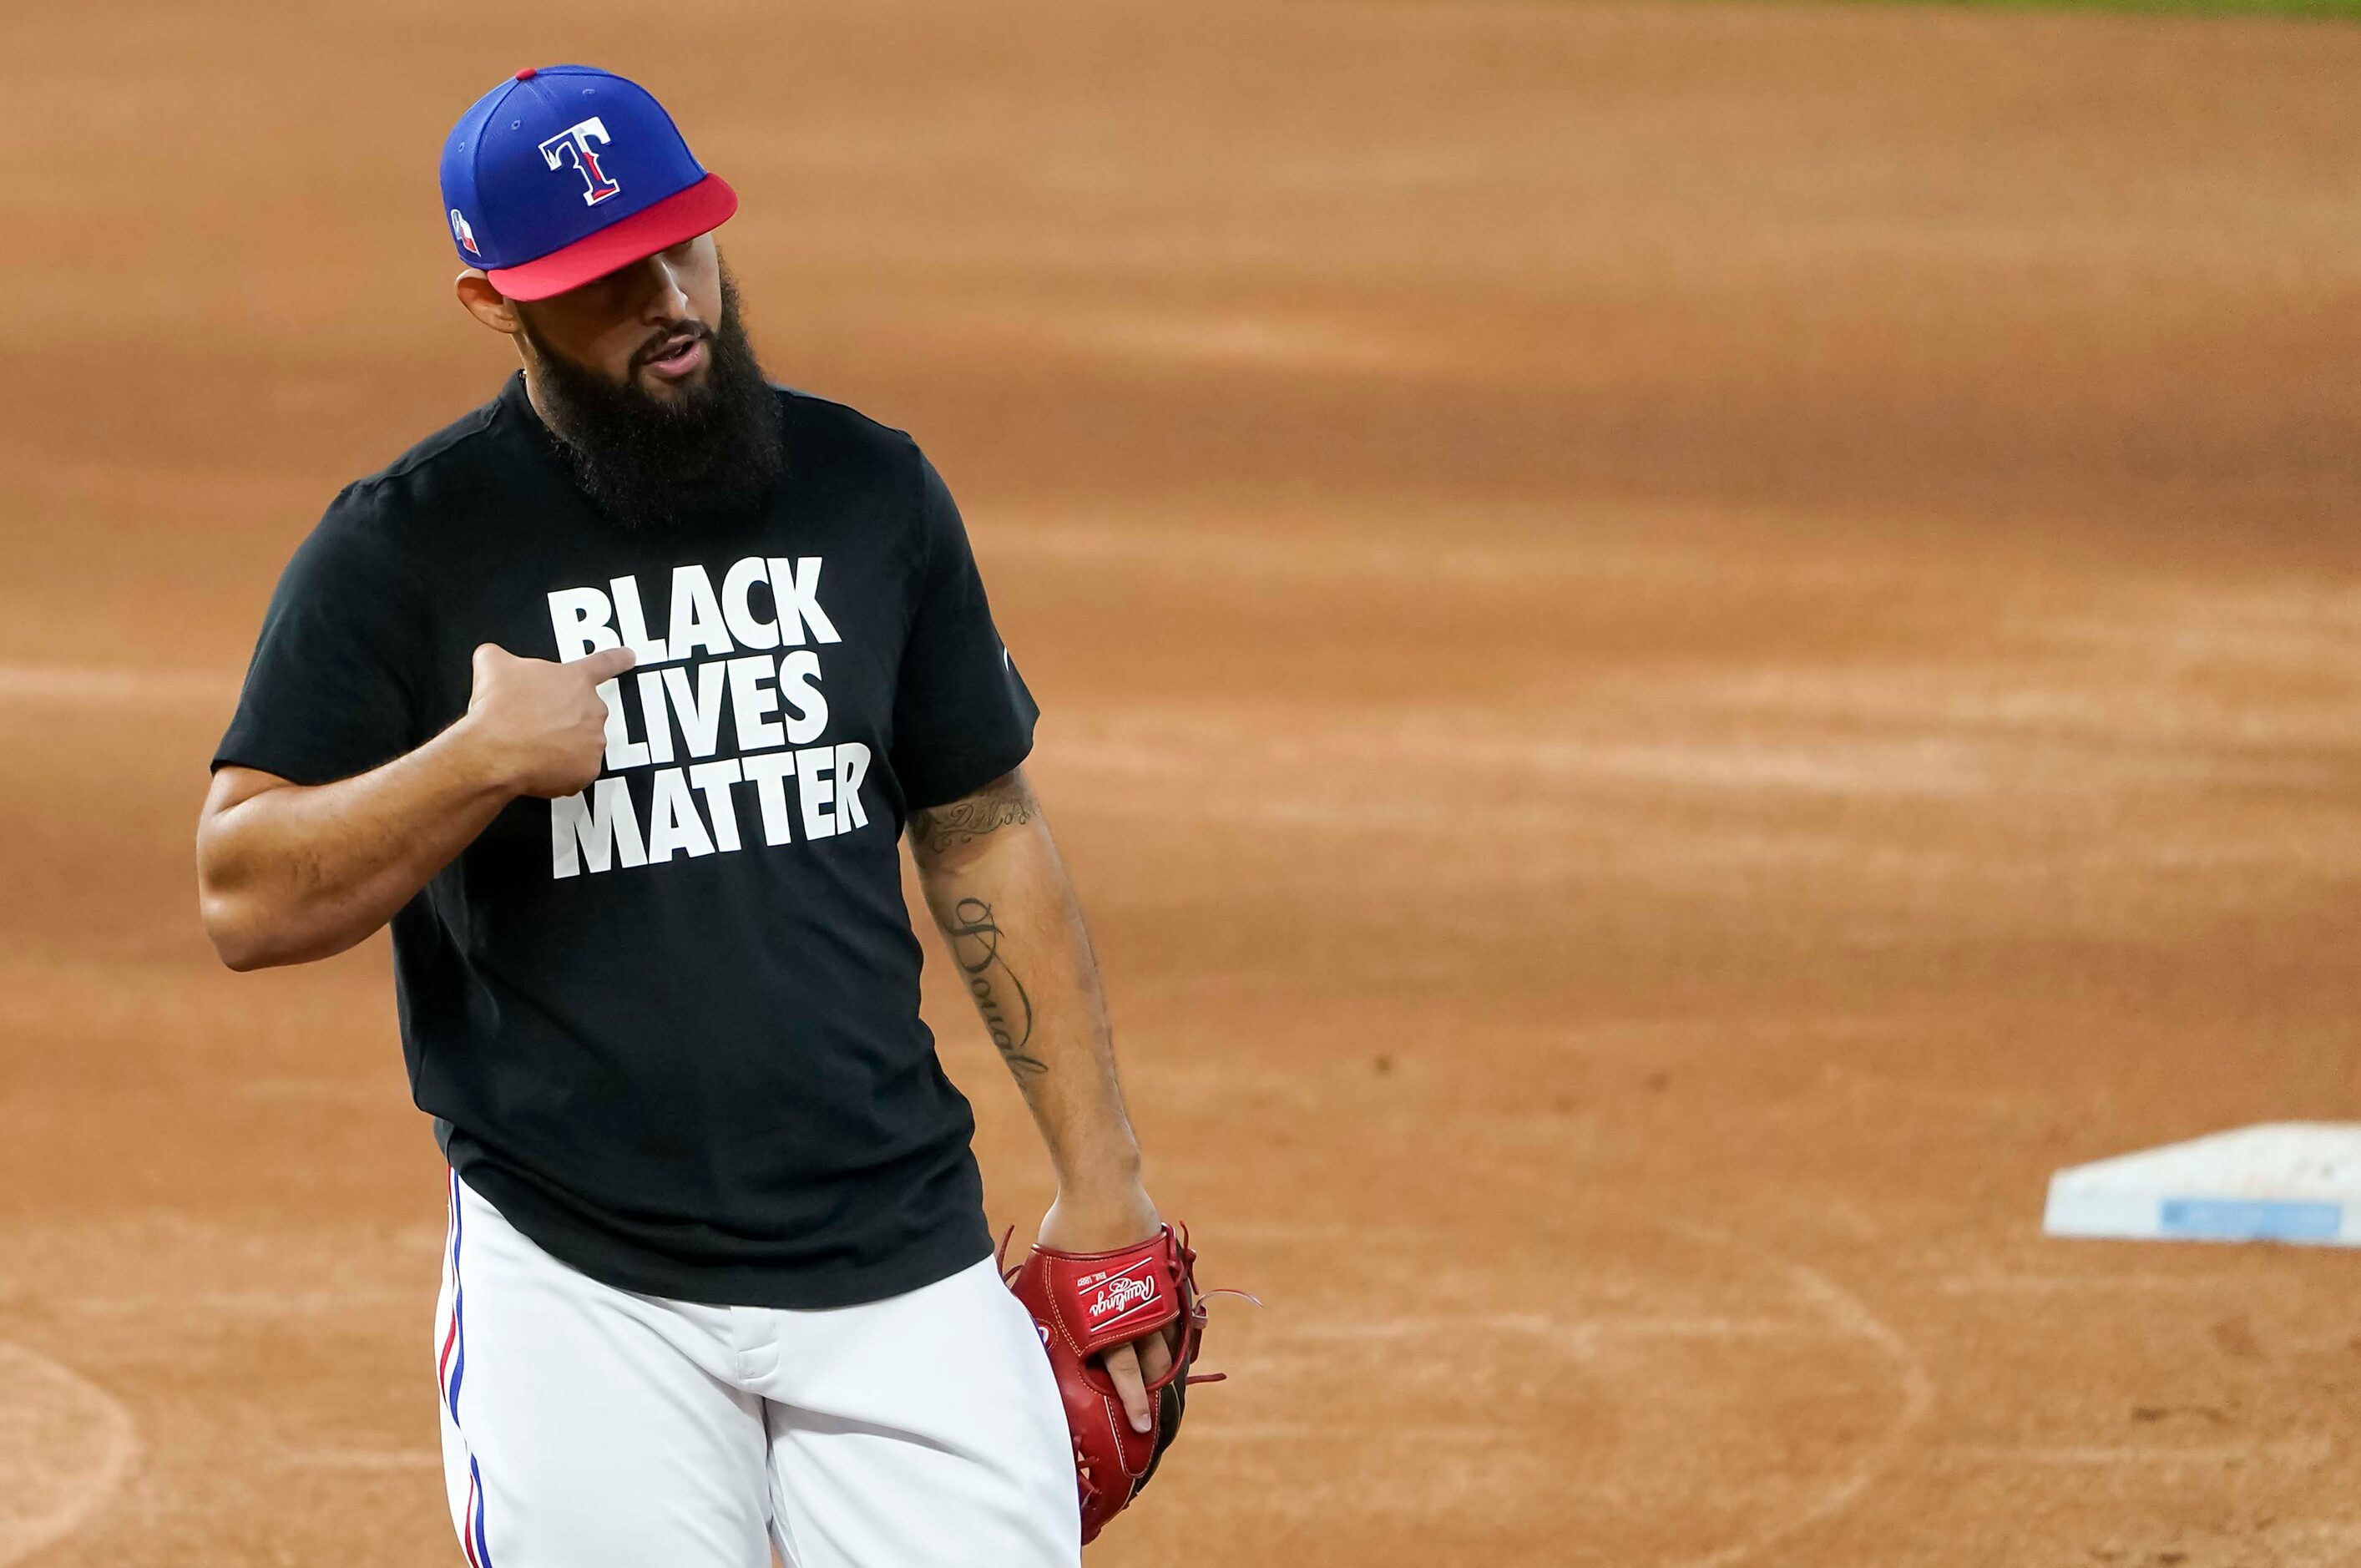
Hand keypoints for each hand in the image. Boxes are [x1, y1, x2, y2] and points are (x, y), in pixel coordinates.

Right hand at [461, 643, 636, 798]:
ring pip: (580, 742)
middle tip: (535, 722)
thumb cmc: (498, 712)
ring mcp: (593, 741)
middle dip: (562, 717)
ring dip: (561, 744)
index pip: (604, 663)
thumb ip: (499, 656)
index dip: (618, 658)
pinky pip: (576, 770)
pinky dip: (559, 770)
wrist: (494, 752)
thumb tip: (493, 657)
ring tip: (532, 744)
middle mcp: (592, 709)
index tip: (629, 656)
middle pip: (583, 711)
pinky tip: (538, 763)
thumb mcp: (491, 666)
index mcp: (574, 680)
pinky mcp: (588, 770)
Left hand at [1038, 1182, 1173, 1434]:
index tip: (1142, 1426)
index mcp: (1106, 1325)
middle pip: (1154, 1363)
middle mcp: (1137, 1316)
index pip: (1124, 1376)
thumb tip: (1031, 1345)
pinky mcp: (1166, 1272)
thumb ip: (1043, 1319)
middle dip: (1153, 1387)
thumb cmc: (1066, 1239)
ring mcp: (1156, 1294)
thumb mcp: (1042, 1285)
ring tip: (1162, 1375)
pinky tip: (1169, 1333)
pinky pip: (1175, 1308)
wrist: (1104, 1194)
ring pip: (1169, 1338)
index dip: (1135, 1403)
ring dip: (1165, 1359)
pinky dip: (1173, 1325)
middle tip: (1153, 1406)